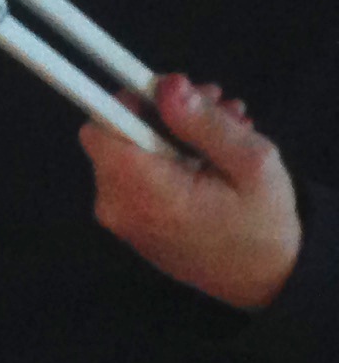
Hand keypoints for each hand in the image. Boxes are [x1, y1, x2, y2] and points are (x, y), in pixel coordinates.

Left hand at [85, 75, 300, 312]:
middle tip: (219, 104)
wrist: (258, 276)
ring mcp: (119, 214)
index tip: (170, 91)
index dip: (129, 100)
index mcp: (146, 194)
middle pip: (118, 133)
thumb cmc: (260, 222)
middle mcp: (118, 205)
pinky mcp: (129, 216)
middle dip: (165, 110)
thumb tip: (166, 86)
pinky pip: (138, 169)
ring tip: (228, 128)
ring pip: (131, 146)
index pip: (101, 130)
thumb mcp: (249, 162)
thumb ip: (203, 123)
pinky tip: (212, 152)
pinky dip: (171, 152)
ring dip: (176, 129)